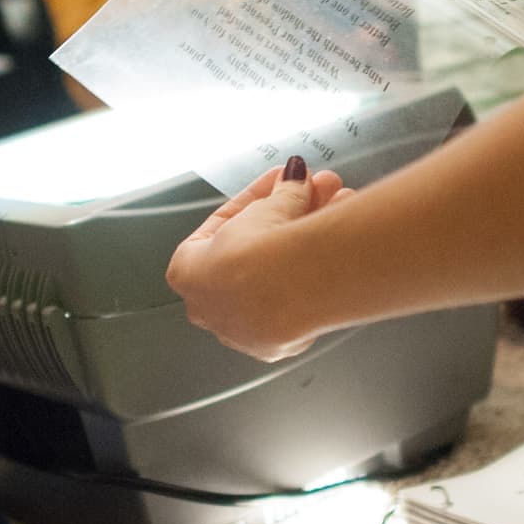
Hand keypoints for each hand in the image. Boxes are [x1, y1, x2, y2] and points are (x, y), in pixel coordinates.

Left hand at [166, 162, 352, 361]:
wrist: (285, 292)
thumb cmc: (256, 252)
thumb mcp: (269, 205)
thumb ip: (282, 191)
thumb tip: (295, 178)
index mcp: (187, 271)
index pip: (224, 225)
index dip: (258, 198)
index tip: (280, 184)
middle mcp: (210, 305)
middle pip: (255, 251)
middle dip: (289, 218)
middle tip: (313, 195)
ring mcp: (243, 328)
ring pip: (277, 277)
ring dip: (308, 238)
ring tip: (337, 206)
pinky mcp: (277, 345)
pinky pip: (296, 303)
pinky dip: (315, 275)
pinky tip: (336, 248)